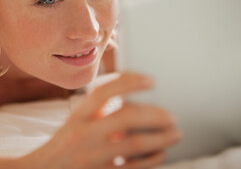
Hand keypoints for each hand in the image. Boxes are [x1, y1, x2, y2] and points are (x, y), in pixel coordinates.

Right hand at [20, 72, 181, 168]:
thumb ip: (98, 108)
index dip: (129, 82)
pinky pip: (132, 168)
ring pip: (134, 144)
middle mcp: (84, 134)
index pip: (104, 92)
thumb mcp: (76, 120)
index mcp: (78, 116)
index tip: (151, 81)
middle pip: (125, 118)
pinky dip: (151, 160)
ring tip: (175, 133)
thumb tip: (131, 97)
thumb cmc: (65, 143)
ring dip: (160, 138)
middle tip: (172, 116)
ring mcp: (92, 157)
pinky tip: (161, 153)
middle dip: (155, 115)